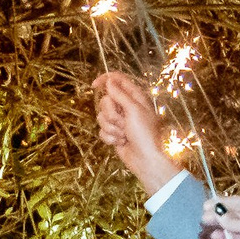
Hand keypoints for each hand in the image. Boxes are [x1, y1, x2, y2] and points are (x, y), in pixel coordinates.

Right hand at [90, 72, 180, 195]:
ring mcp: (118, 121)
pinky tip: (121, 142)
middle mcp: (125, 106)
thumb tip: (108, 81)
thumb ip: (120, 94)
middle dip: (111, 114)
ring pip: (102, 117)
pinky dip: (111, 138)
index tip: (94, 85)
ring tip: (124, 134)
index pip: (117, 80)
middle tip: (122, 122)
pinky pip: (102, 131)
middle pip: (105, 101)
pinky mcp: (113, 133)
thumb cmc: (144, 133)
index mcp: (134, 96)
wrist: (145, 158)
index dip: (105, 80)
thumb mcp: (134, 110)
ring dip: (112, 128)